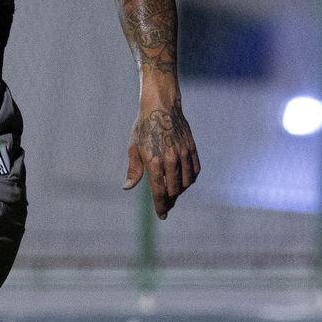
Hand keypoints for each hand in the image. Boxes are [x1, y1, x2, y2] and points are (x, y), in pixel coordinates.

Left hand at [124, 93, 199, 218]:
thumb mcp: (134, 147)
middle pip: (174, 190)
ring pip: (186, 183)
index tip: (162, 215)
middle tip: (166, 206)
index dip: (161, 206)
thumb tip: (127, 187)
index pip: (159, 191)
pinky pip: (194, 171)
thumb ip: (134, 170)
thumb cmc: (144, 127)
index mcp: (154, 161)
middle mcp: (170, 159)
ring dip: (180, 191)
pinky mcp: (191, 149)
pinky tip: (184, 182)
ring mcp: (183, 154)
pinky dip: (190, 180)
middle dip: (170, 201)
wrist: (161, 106)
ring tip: (174, 194)